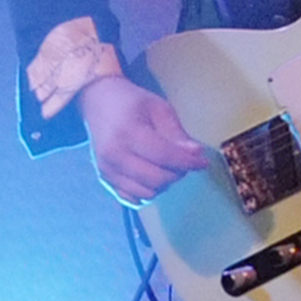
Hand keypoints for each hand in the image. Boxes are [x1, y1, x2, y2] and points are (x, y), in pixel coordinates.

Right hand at [78, 75, 209, 203]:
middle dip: (177, 173)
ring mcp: (106, 169)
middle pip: (158, 179)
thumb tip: (197, 154)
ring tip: (165, 166)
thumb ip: (178, 134)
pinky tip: (151, 177)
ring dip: (164, 184)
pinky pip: (131, 199)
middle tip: (182, 161)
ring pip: (147, 193)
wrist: (98, 101)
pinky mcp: (104, 178)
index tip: (203, 162)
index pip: (165, 157)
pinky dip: (147, 192)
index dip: (189, 163)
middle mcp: (113, 154)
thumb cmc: (132, 103)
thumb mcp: (159, 109)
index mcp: (127, 132)